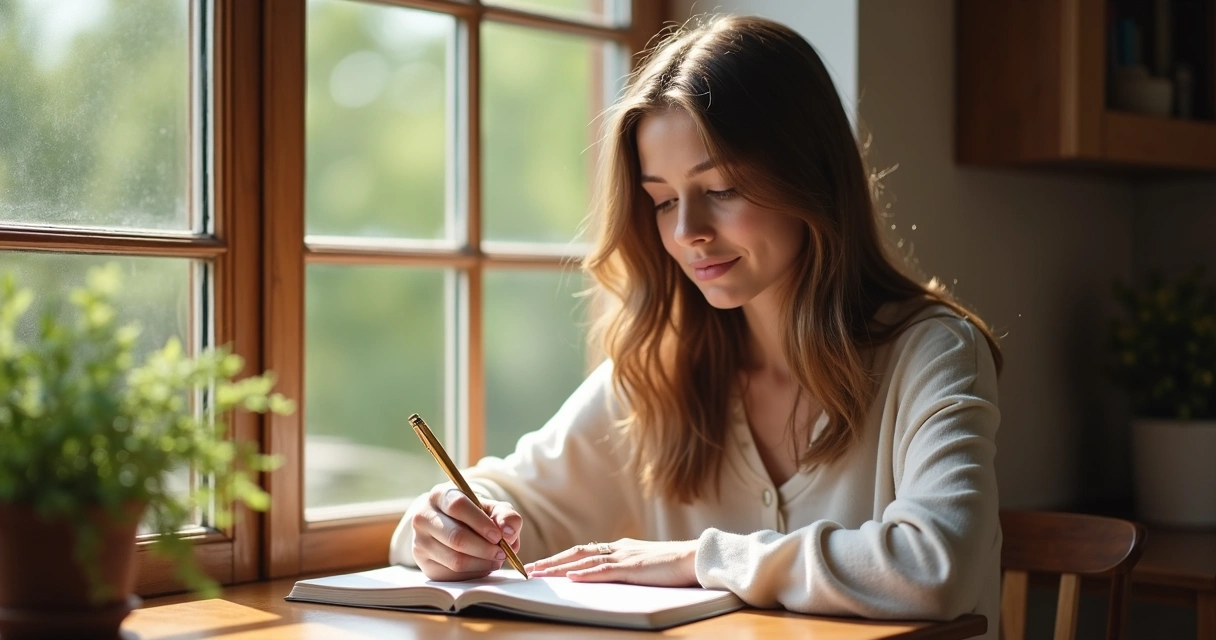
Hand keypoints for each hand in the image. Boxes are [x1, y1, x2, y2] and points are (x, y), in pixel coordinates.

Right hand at [407, 483, 521, 581]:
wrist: (448, 525)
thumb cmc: (472, 515)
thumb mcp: (490, 508)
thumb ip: (505, 515)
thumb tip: (509, 533)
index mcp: (439, 496)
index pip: (458, 506)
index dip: (481, 522)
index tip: (499, 536)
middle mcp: (423, 518)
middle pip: (456, 537)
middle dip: (485, 548)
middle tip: (503, 553)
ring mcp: (420, 542)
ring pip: (455, 560)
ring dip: (483, 563)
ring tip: (497, 559)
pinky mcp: (424, 565)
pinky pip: (453, 575)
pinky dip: (474, 573)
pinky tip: (483, 565)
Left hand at [525, 538, 698, 586]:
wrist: (695, 558)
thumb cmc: (674, 565)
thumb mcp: (645, 566)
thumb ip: (627, 568)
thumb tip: (610, 576)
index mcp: (620, 548)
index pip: (583, 551)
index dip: (561, 558)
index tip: (542, 565)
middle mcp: (618, 549)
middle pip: (576, 553)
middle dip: (551, 561)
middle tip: (528, 569)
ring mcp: (624, 557)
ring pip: (584, 561)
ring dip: (559, 567)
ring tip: (539, 573)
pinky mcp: (633, 568)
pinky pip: (604, 571)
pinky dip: (585, 574)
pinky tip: (571, 577)